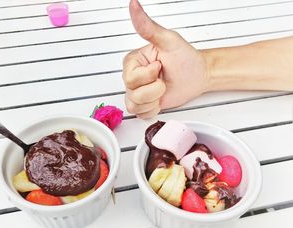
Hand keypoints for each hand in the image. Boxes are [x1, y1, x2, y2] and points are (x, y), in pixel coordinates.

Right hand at [123, 0, 209, 118]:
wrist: (198, 75)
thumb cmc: (186, 58)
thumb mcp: (168, 40)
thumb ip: (148, 27)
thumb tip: (133, 5)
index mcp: (133, 61)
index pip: (130, 78)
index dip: (148, 76)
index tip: (160, 66)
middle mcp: (132, 76)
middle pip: (132, 93)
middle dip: (154, 89)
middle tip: (164, 78)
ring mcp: (137, 91)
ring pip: (135, 105)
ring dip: (154, 100)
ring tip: (163, 89)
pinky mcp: (144, 104)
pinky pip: (140, 114)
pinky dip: (153, 109)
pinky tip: (161, 99)